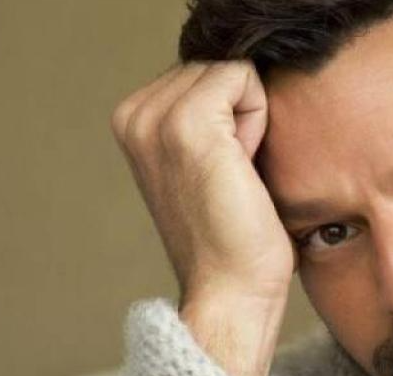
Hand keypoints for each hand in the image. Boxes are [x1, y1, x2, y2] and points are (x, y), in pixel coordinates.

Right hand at [111, 61, 293, 375]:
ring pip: (231, 71)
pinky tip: (245, 166)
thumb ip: (208, 119)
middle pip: (218, 67)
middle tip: (233, 174)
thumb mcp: (208, 165)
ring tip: (236, 173)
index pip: (204, 73)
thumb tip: (237, 82)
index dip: (231, 117)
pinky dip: (259, 117)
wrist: (228, 291)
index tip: (223, 170)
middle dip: (240, 113)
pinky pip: (242, 77)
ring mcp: (155, 119)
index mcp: (133, 122)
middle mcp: (134, 115)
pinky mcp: (188, 126)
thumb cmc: (232, 239)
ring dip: (250, 117)